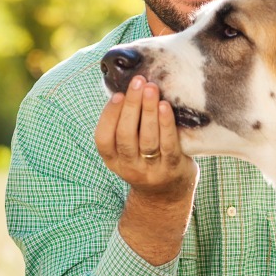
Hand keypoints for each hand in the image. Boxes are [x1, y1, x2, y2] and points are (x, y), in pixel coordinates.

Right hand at [95, 75, 197, 202]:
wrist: (167, 194)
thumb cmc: (145, 158)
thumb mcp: (127, 148)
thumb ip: (125, 124)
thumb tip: (128, 85)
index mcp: (112, 160)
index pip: (103, 139)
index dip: (108, 116)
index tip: (117, 94)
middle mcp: (128, 167)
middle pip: (126, 136)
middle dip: (131, 106)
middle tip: (138, 82)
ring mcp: (151, 170)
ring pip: (147, 139)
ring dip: (148, 111)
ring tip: (151, 88)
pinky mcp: (172, 169)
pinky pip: (168, 145)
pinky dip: (166, 124)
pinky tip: (165, 106)